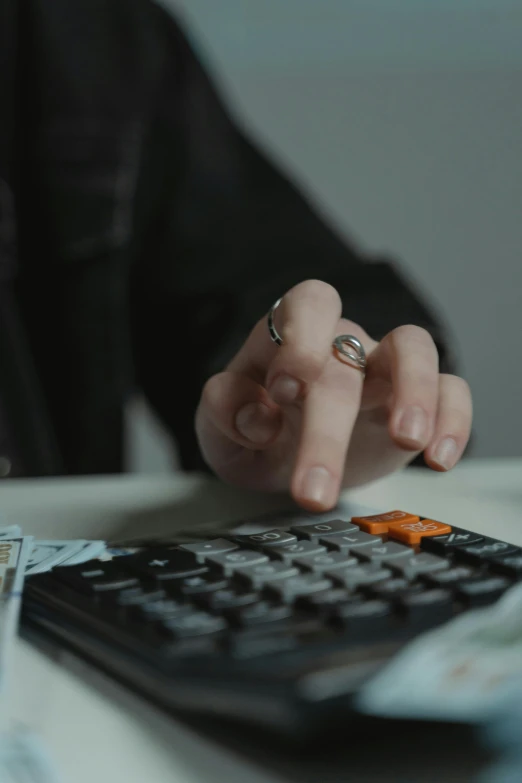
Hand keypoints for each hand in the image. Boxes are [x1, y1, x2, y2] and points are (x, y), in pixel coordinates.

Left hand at [195, 280, 471, 510]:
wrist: (289, 461)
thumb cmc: (257, 433)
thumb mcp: (218, 428)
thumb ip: (223, 410)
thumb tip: (257, 416)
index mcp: (288, 337)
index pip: (306, 305)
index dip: (299, 339)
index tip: (285, 392)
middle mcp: (339, 344)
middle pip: (344, 360)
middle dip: (328, 429)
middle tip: (314, 490)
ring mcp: (382, 368)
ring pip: (413, 348)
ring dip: (414, 391)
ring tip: (408, 440)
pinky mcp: (419, 401)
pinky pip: (451, 390)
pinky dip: (452, 419)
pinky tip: (439, 459)